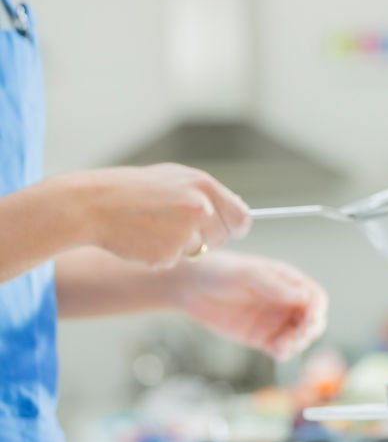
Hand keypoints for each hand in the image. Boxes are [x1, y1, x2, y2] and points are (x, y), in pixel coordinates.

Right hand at [64, 163, 250, 268]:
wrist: (91, 204)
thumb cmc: (133, 190)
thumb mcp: (174, 179)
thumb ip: (206, 194)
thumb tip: (237, 211)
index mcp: (204, 185)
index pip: (241, 216)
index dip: (236, 227)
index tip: (230, 231)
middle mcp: (200, 207)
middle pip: (223, 238)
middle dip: (207, 239)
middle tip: (177, 228)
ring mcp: (184, 231)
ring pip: (198, 251)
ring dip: (182, 247)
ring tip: (154, 228)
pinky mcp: (168, 253)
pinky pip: (175, 261)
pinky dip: (161, 256)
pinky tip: (142, 239)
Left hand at [168, 250, 327, 360]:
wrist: (190, 287)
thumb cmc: (220, 272)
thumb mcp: (247, 275)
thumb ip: (274, 286)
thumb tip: (304, 296)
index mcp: (288, 281)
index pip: (314, 296)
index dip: (317, 308)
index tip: (310, 318)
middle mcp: (285, 301)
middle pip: (313, 319)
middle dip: (311, 328)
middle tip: (300, 335)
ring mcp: (274, 320)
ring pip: (300, 336)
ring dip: (299, 343)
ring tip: (283, 345)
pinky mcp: (261, 338)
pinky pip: (281, 349)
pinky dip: (285, 352)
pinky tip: (278, 351)